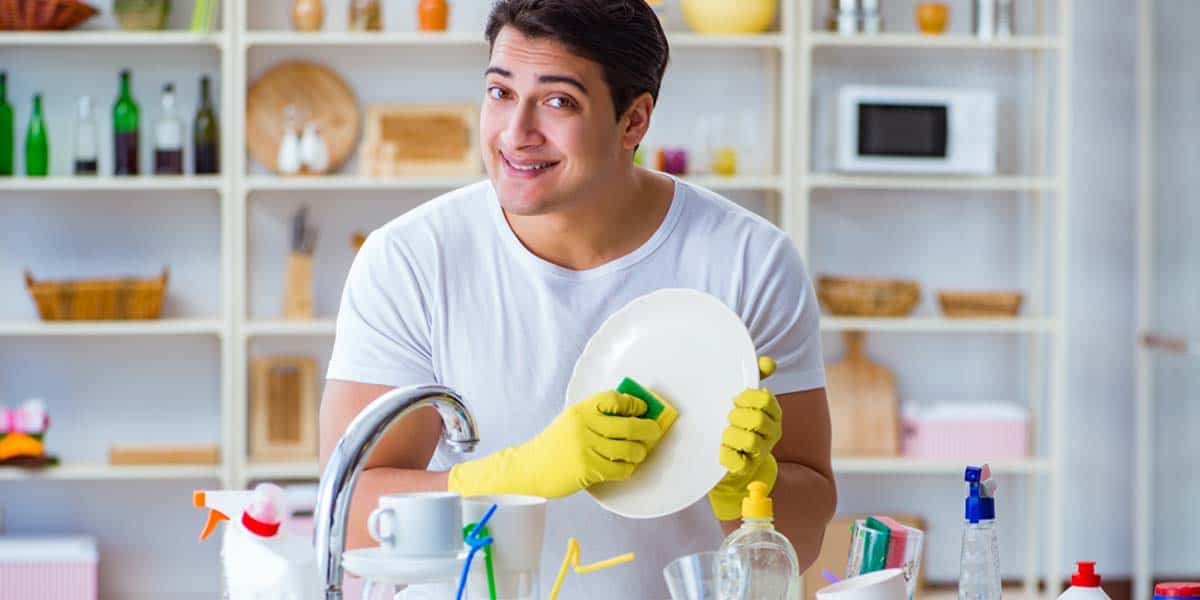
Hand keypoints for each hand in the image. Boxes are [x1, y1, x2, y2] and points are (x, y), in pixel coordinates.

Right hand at [448, 391, 663, 498]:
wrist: (530, 468)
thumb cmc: (554, 444)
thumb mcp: (571, 420)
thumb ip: (595, 415)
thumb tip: (631, 414)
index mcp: (581, 410)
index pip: (614, 399)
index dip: (634, 403)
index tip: (644, 408)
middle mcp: (585, 426)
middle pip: (629, 426)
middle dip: (649, 429)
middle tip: (655, 431)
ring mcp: (587, 449)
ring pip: (629, 450)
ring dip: (640, 452)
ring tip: (640, 452)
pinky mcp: (589, 469)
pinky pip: (620, 469)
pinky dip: (628, 469)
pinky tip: (627, 467)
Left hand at [708, 356, 782, 520]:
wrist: (738, 464)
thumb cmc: (742, 425)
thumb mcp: (749, 401)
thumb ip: (758, 378)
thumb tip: (768, 362)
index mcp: (773, 414)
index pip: (765, 399)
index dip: (747, 397)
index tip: (735, 399)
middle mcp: (771, 434)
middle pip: (757, 420)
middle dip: (737, 415)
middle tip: (728, 417)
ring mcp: (760, 453)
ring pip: (748, 441)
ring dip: (730, 434)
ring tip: (725, 433)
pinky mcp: (745, 470)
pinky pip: (735, 461)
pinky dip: (724, 453)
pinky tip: (721, 448)